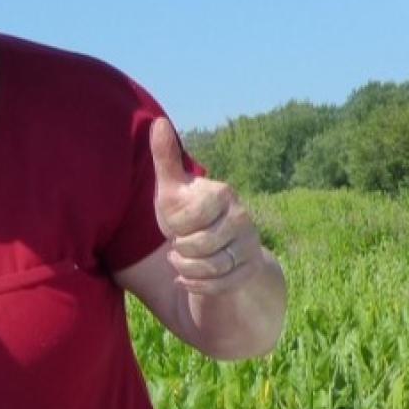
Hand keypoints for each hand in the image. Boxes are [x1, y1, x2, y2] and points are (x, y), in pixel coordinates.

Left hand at [151, 119, 264, 295]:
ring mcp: (250, 245)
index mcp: (224, 193)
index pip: (187, 218)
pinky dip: (196, 285)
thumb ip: (165, 158)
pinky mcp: (250, 270)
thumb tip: (158, 122)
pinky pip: (219, 286)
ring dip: (186, 269)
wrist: (215, 248)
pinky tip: (188, 278)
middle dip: (180, 250)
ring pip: (209, 268)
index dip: (174, 227)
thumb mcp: (173, 189)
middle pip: (197, 246)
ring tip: (183, 259)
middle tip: (181, 244)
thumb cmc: (189, 215)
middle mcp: (243, 217)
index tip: (177, 223)